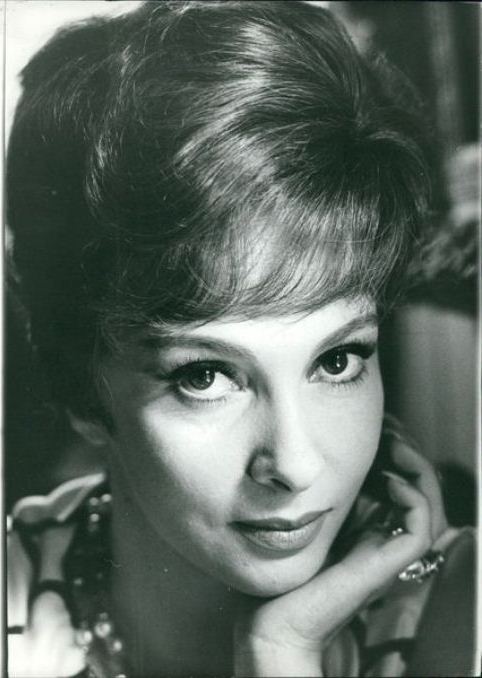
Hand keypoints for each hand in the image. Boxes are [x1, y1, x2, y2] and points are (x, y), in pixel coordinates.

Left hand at [234, 436, 447, 676]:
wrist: (274, 616)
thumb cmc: (285, 565)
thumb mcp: (311, 511)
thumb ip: (330, 490)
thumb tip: (341, 451)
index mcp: (369, 524)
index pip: (403, 483)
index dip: (399, 451)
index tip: (382, 426)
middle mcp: (384, 537)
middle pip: (421, 491)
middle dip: (411, 453)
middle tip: (391, 430)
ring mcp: (389, 552)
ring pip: (430, 507)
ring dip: (419, 470)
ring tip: (396, 446)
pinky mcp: (387, 565)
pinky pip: (422, 530)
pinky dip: (415, 499)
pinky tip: (390, 480)